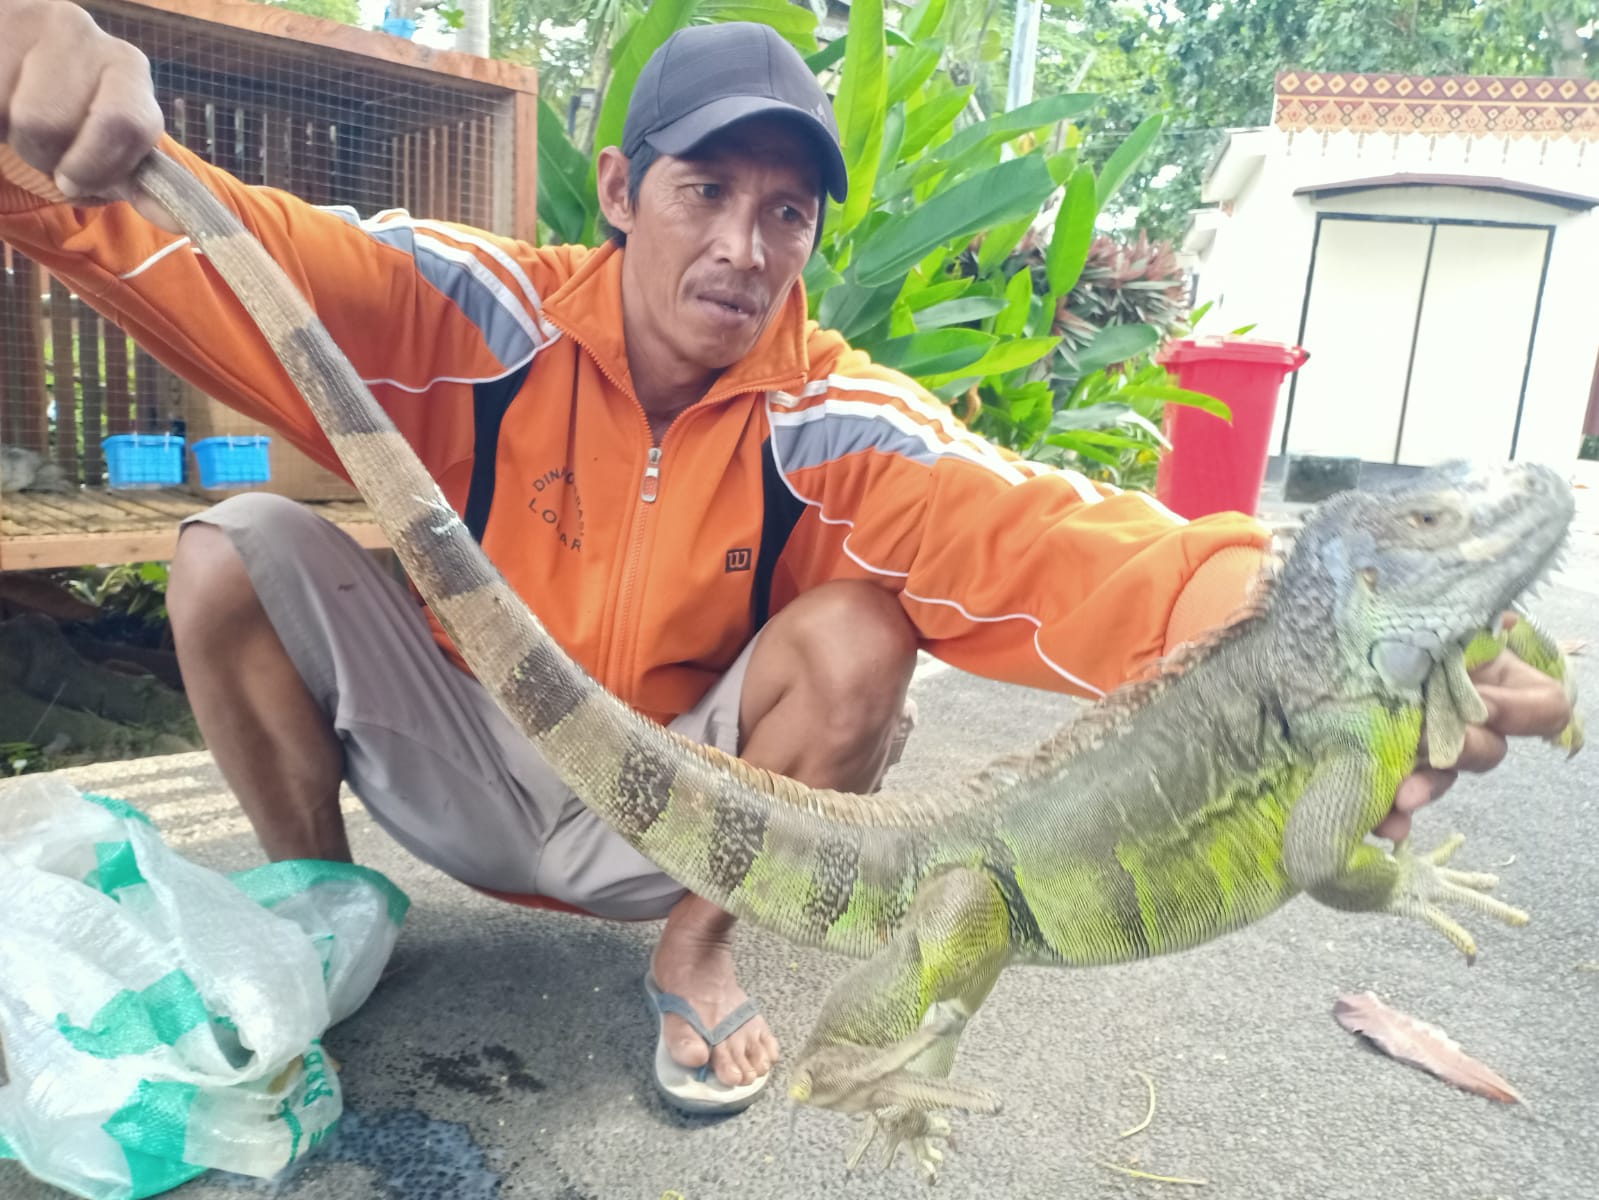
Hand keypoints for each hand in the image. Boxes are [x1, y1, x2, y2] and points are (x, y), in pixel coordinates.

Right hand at [0, 0, 172, 227]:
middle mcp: (81, 32)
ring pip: (21, 119)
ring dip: (13, 137)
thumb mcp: (111, 147)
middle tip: (43, 143)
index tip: (74, 180)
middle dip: (45, 154)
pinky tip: (1, 105)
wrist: (14, 62)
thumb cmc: (70, 115)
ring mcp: (29, 21)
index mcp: (126, 67)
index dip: (94, 166)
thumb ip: (138, 182)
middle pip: (55, 126)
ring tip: (17, 119)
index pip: (124, 124)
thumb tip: (177, 220)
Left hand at [1375, 618, 1574, 840]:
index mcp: (1494, 675)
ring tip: (1400, 797)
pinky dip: (1389, 811)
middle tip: (1425, 743)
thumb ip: (1468, 627)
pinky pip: (1397, 794)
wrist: (1332, 626)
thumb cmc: (1390, 613)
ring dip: (1425, 788)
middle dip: (1459, 750)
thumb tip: (1503, 625)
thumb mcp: (1430, 614)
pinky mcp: (1389, 760)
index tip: (1482, 707)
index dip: (1519, 712)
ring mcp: (1430, 741)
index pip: (1545, 706)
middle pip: (1488, 750)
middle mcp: (1468, 714)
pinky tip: (1379, 822)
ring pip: (1442, 778)